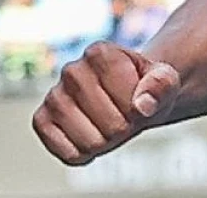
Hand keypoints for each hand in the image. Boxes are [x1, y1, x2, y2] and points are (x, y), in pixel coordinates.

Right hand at [32, 41, 180, 165]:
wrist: (128, 95)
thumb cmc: (146, 87)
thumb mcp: (165, 81)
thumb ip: (161, 86)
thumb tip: (143, 105)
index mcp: (100, 52)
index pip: (129, 101)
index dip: (141, 108)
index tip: (139, 97)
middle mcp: (71, 70)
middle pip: (110, 125)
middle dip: (125, 127)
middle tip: (124, 113)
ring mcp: (53, 96)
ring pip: (89, 142)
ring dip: (106, 142)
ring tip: (108, 122)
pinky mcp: (41, 120)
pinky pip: (67, 154)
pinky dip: (84, 154)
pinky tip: (90, 134)